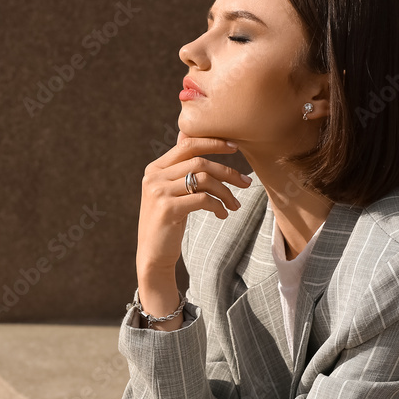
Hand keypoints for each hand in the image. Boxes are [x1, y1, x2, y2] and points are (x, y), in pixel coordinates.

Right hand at [136, 130, 251, 276]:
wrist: (153, 255)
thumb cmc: (168, 222)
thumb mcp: (172, 193)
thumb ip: (182, 172)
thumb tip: (208, 148)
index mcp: (155, 168)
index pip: (188, 145)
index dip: (213, 143)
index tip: (235, 147)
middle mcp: (153, 177)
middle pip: (199, 162)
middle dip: (227, 172)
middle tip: (246, 183)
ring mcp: (158, 192)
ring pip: (203, 180)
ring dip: (225, 192)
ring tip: (235, 205)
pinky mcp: (167, 209)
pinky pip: (203, 199)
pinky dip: (218, 205)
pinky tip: (222, 214)